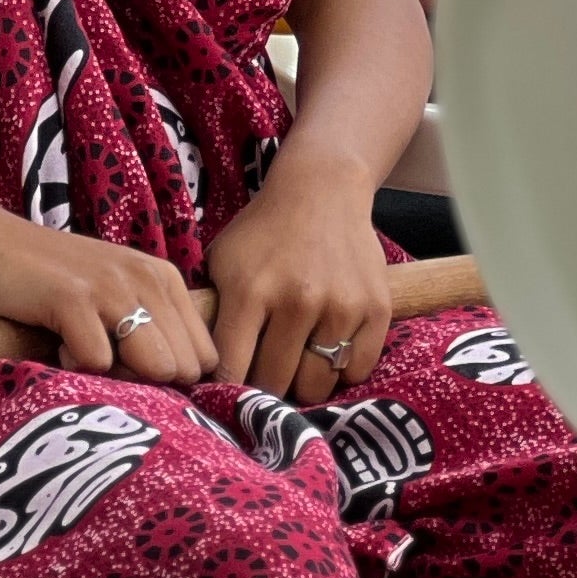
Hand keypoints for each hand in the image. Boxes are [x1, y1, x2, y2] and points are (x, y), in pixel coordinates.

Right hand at [0, 209, 215, 386]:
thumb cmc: (54, 282)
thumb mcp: (116, 297)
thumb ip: (150, 331)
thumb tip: (178, 389)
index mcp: (164, 279)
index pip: (204, 357)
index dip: (172, 380)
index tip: (133, 372)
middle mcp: (148, 279)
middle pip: (183, 369)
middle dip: (147, 383)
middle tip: (104, 363)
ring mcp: (113, 288)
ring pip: (155, 366)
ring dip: (116, 377)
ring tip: (83, 352)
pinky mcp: (74, 300)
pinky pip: (97, 363)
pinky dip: (74, 367)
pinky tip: (57, 343)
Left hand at [203, 156, 395, 401]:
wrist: (324, 188)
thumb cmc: (265, 231)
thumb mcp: (222, 261)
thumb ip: (211, 313)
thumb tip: (201, 371)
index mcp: (251, 291)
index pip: (231, 372)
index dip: (225, 388)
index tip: (228, 389)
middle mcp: (297, 300)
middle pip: (274, 385)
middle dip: (265, 385)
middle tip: (266, 369)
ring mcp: (341, 305)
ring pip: (316, 385)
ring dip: (304, 381)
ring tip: (299, 358)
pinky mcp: (376, 308)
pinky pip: (357, 370)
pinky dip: (342, 369)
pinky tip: (330, 346)